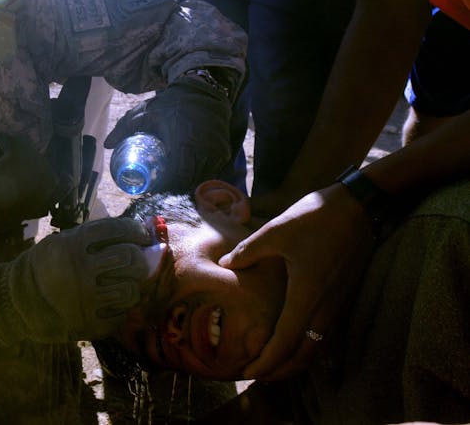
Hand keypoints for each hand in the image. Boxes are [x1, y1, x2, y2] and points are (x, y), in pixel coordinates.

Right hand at [0, 217, 150, 344]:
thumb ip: (97, 238)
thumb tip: (140, 232)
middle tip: (138, 262)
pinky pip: (121, 316)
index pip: (117, 229)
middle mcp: (81, 269)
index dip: (136, 231)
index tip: (143, 236)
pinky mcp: (87, 324)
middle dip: (139, 259)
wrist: (17, 300)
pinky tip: (111, 304)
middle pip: (130, 259)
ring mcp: (84, 299)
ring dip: (133, 286)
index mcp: (74, 243)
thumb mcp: (65, 241)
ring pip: (130, 290)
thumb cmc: (48, 265)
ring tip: (124, 284)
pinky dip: (121, 310)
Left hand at [105, 74, 233, 192]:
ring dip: (185, 186)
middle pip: (187, 183)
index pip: (175, 178)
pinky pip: (210, 172)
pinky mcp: (224, 154)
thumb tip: (106, 145)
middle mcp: (204, 152)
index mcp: (184, 144)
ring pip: (200, 180)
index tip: (150, 190)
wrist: (203, 89)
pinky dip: (197, 178)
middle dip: (171, 190)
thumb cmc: (171, 102)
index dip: (162, 189)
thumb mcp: (145, 113)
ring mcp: (217, 154)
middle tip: (156, 190)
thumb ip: (124, 128)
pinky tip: (186, 179)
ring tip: (169, 186)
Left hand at [219, 184, 373, 379]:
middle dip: (279, 370)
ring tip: (270, 363)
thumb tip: (226, 264)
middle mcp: (325, 306)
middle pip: (303, 354)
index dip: (266, 361)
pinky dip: (307, 346)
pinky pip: (325, 334)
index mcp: (307, 295)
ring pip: (316, 346)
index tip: (246, 373)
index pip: (285, 342)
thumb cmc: (314, 218)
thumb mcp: (275, 231)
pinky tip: (293, 341)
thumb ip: (249, 251)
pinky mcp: (342, 296)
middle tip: (254, 374)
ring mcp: (337, 303)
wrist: (357, 207)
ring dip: (294, 360)